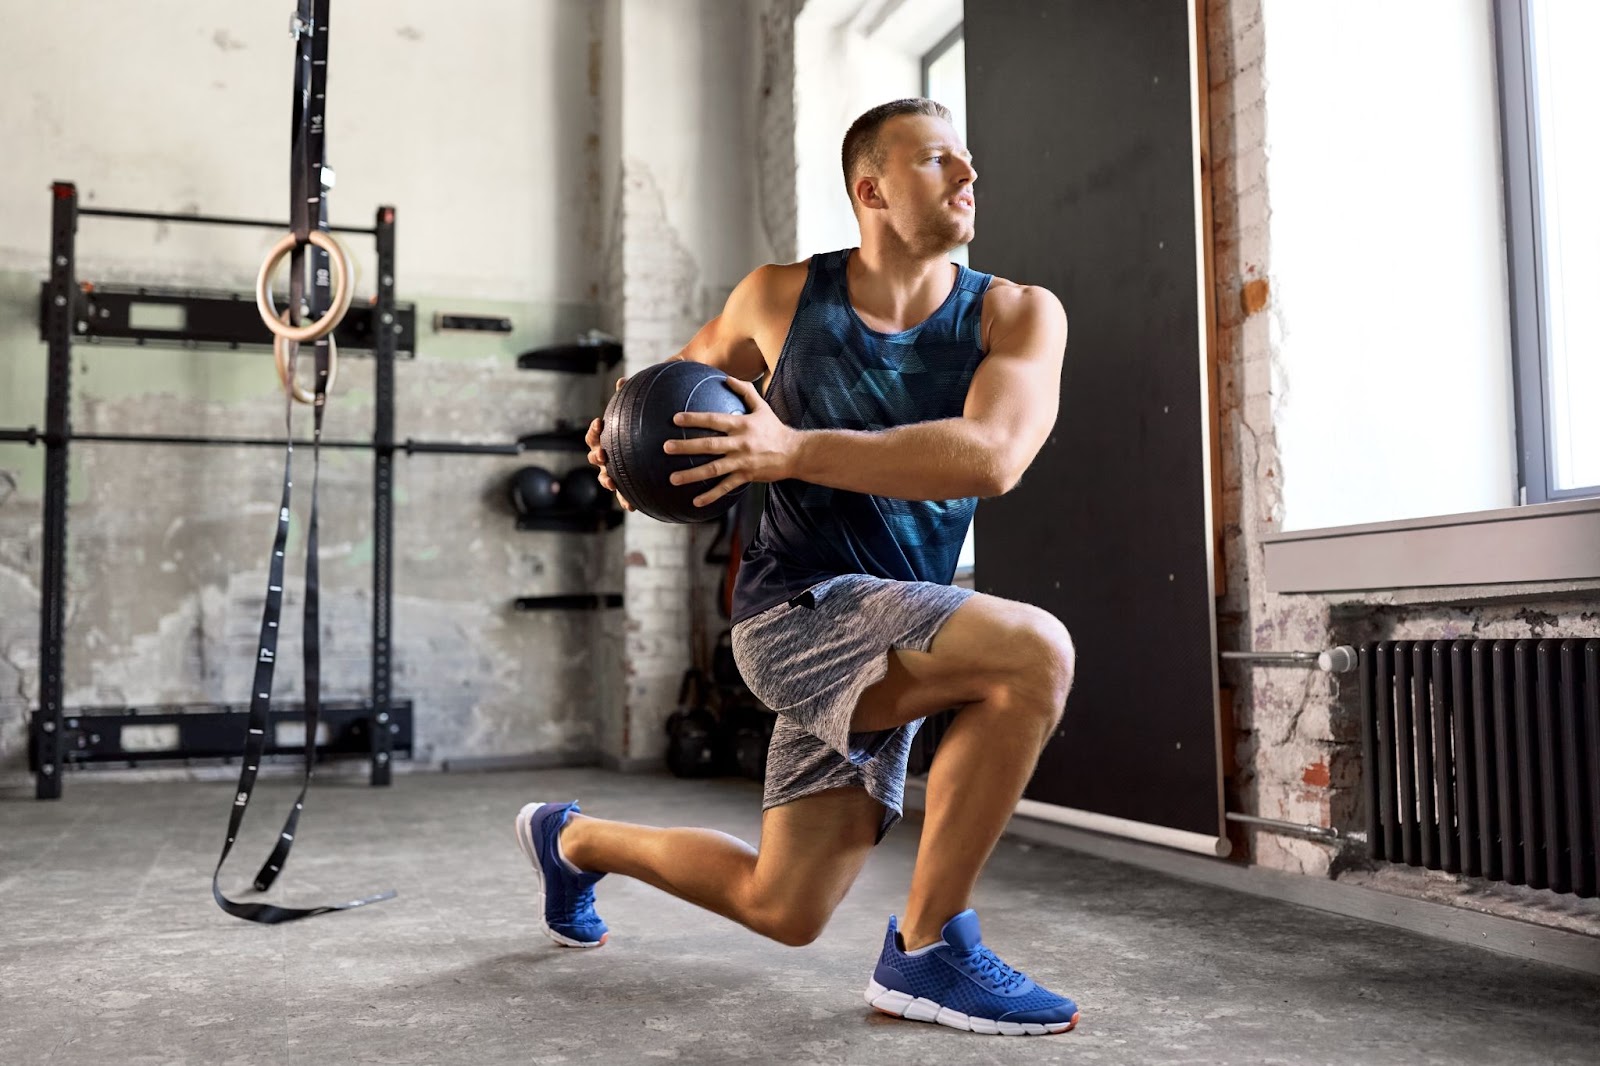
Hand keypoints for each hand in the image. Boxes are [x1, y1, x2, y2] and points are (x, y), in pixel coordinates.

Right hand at [586, 376, 633, 511]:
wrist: (653, 446)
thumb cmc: (642, 426)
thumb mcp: (639, 411)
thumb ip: (631, 397)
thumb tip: (623, 380)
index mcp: (607, 439)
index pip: (594, 436)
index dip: (594, 431)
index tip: (600, 423)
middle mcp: (607, 456)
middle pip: (594, 457)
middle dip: (596, 456)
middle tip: (602, 454)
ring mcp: (614, 472)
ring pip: (605, 478)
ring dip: (606, 480)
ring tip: (611, 482)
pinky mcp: (627, 486)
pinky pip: (623, 495)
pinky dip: (624, 500)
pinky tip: (632, 506)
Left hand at [663, 377, 796, 507]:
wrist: (794, 453)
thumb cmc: (774, 428)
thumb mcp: (762, 407)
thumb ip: (745, 390)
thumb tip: (726, 377)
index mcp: (741, 425)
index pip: (714, 420)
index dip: (695, 419)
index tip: (676, 419)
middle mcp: (740, 443)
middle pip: (709, 445)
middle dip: (686, 446)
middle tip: (666, 447)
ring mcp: (742, 461)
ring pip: (713, 469)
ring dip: (692, 474)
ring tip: (672, 478)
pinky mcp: (746, 476)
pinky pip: (725, 487)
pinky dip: (711, 495)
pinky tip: (695, 501)